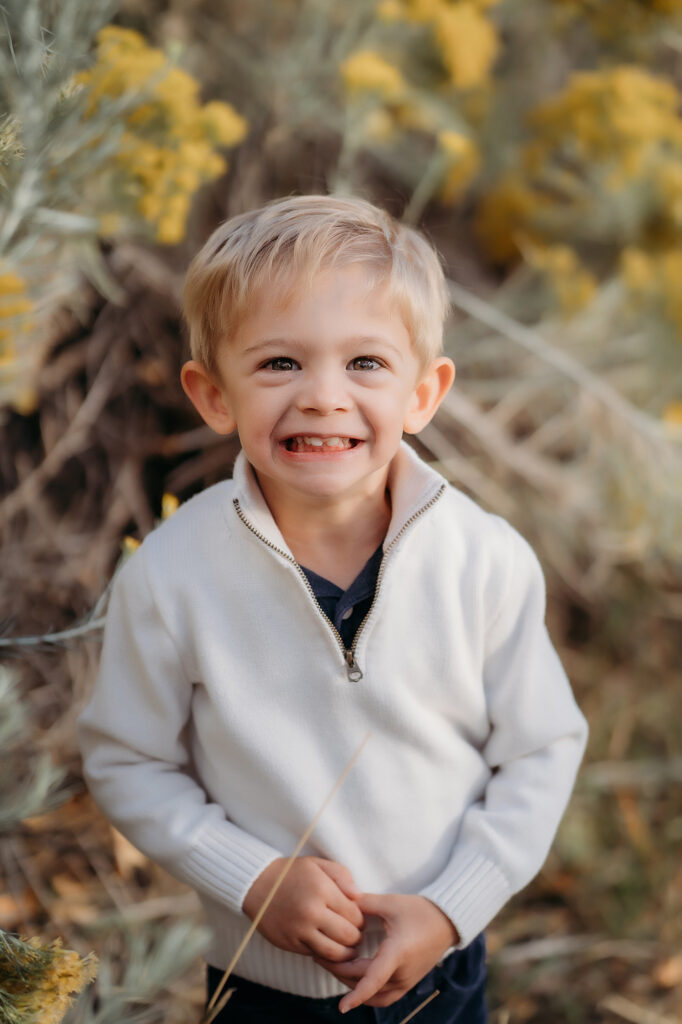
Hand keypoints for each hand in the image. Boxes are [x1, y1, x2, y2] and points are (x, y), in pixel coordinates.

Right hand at [242, 856, 364, 961]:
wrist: (257, 885)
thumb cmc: (292, 873)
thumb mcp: (318, 864)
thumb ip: (343, 875)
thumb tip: (359, 896)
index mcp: (322, 889)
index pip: (354, 914)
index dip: (361, 918)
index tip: (358, 918)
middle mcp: (311, 911)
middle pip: (348, 936)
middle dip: (356, 937)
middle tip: (355, 934)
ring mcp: (299, 930)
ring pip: (334, 952)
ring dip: (346, 953)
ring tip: (348, 947)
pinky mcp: (290, 943)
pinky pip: (315, 955)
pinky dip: (326, 955)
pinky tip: (328, 947)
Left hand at [313, 892, 458, 1010]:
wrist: (447, 922)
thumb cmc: (420, 911)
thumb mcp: (391, 903)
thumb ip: (364, 903)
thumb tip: (341, 898)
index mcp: (398, 953)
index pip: (374, 979)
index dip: (357, 995)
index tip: (342, 1008)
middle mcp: (402, 973)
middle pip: (365, 984)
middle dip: (339, 971)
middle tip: (318, 955)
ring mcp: (406, 981)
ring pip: (373, 995)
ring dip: (352, 985)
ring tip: (332, 965)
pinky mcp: (407, 983)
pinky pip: (383, 997)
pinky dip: (366, 993)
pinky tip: (353, 979)